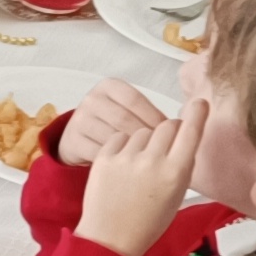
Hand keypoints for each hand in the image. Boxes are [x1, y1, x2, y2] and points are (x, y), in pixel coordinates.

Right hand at [54, 76, 168, 168]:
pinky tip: (129, 169)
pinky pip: (100, 153)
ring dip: (133, 151)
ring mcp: (79, 120)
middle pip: (123, 118)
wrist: (79, 143)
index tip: (169, 134)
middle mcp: (92, 99)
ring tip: (148, 161)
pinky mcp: (72, 141)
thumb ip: (147, 113)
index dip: (154, 117)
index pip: (135, 99)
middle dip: (146, 137)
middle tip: (161, 152)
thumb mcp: (127, 111)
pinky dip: (117, 162)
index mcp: (109, 86)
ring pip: (112, 136)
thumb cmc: (113, 128)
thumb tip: (183, 124)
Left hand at [77, 91, 209, 255]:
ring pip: (143, 131)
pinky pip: (120, 137)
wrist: (110, 238)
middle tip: (164, 147)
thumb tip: (186, 135)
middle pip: (167, 125)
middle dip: (170, 132)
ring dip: (145, 142)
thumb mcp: (177, 195)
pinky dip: (124, 146)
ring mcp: (126, 158)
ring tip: (139, 167)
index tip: (200, 104)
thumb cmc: (147, 221)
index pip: (191, 131)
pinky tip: (124, 166)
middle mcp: (152, 162)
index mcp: (175, 172)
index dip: (197, 114)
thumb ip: (182, 164)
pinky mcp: (105, 158)